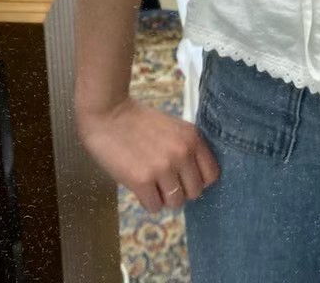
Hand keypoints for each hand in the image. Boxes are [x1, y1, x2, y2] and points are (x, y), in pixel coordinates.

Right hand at [78, 98, 219, 211]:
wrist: (108, 113)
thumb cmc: (138, 121)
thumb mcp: (172, 128)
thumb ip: (186, 149)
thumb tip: (192, 179)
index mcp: (192, 138)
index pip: (211, 175)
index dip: (198, 180)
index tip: (185, 178)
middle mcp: (182, 153)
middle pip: (194, 192)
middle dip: (180, 191)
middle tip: (164, 183)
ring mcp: (162, 168)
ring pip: (175, 202)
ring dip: (163, 198)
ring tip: (151, 184)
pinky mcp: (142, 181)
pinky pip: (154, 206)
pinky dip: (147, 201)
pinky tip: (139, 187)